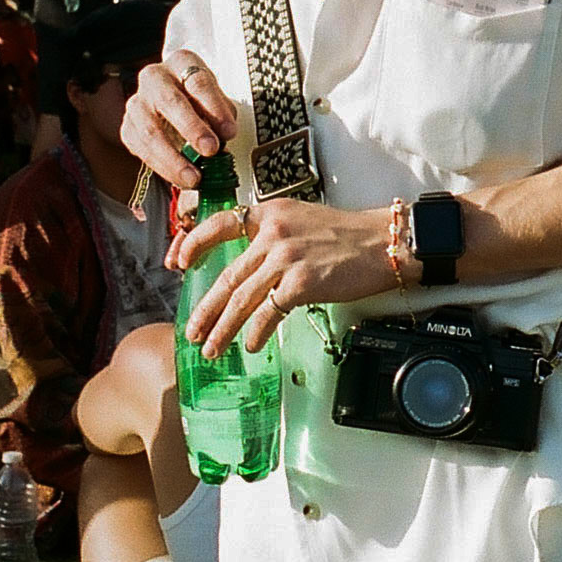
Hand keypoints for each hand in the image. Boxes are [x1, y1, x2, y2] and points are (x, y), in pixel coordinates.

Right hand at [119, 50, 239, 188]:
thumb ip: (222, 115)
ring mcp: (137, 102)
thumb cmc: (202, 102)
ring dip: (173, 157)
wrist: (175, 106)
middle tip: (211, 150)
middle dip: (191, 127)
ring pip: (149, 129)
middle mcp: (154, 77)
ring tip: (195, 178)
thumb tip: (225, 134)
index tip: (230, 132)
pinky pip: (140, 148)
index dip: (214, 107)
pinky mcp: (127, 127)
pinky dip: (160, 166)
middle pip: (169, 100)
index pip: (198, 81)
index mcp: (181, 63)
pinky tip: (178, 178)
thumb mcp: (217, 101)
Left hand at [174, 196, 403, 356]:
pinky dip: (255, 333)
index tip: (178, 263)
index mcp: (270, 213)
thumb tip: (250, 267)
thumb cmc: (347, 235)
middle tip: (192, 331)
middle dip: (206, 308)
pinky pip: (267, 313)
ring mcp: (286, 257)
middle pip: (228, 275)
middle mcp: (273, 233)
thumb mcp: (302, 220)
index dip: (193, 243)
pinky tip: (250, 345)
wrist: (383, 243)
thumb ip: (273, 236)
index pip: (219, 223)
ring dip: (223, 329)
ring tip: (212, 348)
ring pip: (241, 299)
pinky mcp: (301, 282)